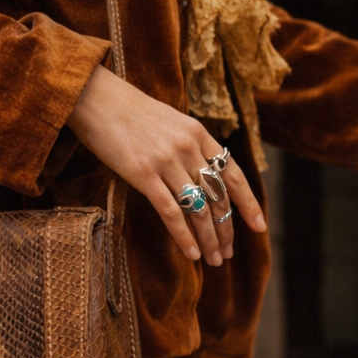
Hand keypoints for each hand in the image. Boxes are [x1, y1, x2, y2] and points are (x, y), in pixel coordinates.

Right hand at [67, 64, 266, 265]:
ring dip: (209, 239)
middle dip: (226, 230)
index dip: (248, 203)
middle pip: (217, 198)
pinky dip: (184, 236)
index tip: (259, 226)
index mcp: (198, 134)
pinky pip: (171, 212)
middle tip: (228, 252)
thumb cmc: (130, 112)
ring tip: (213, 259)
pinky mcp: (143, 174)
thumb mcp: (171, 121)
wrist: (97, 98)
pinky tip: (192, 254)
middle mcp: (188, 148)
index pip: (232, 175)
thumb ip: (189, 145)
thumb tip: (201, 176)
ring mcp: (167, 161)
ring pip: (198, 209)